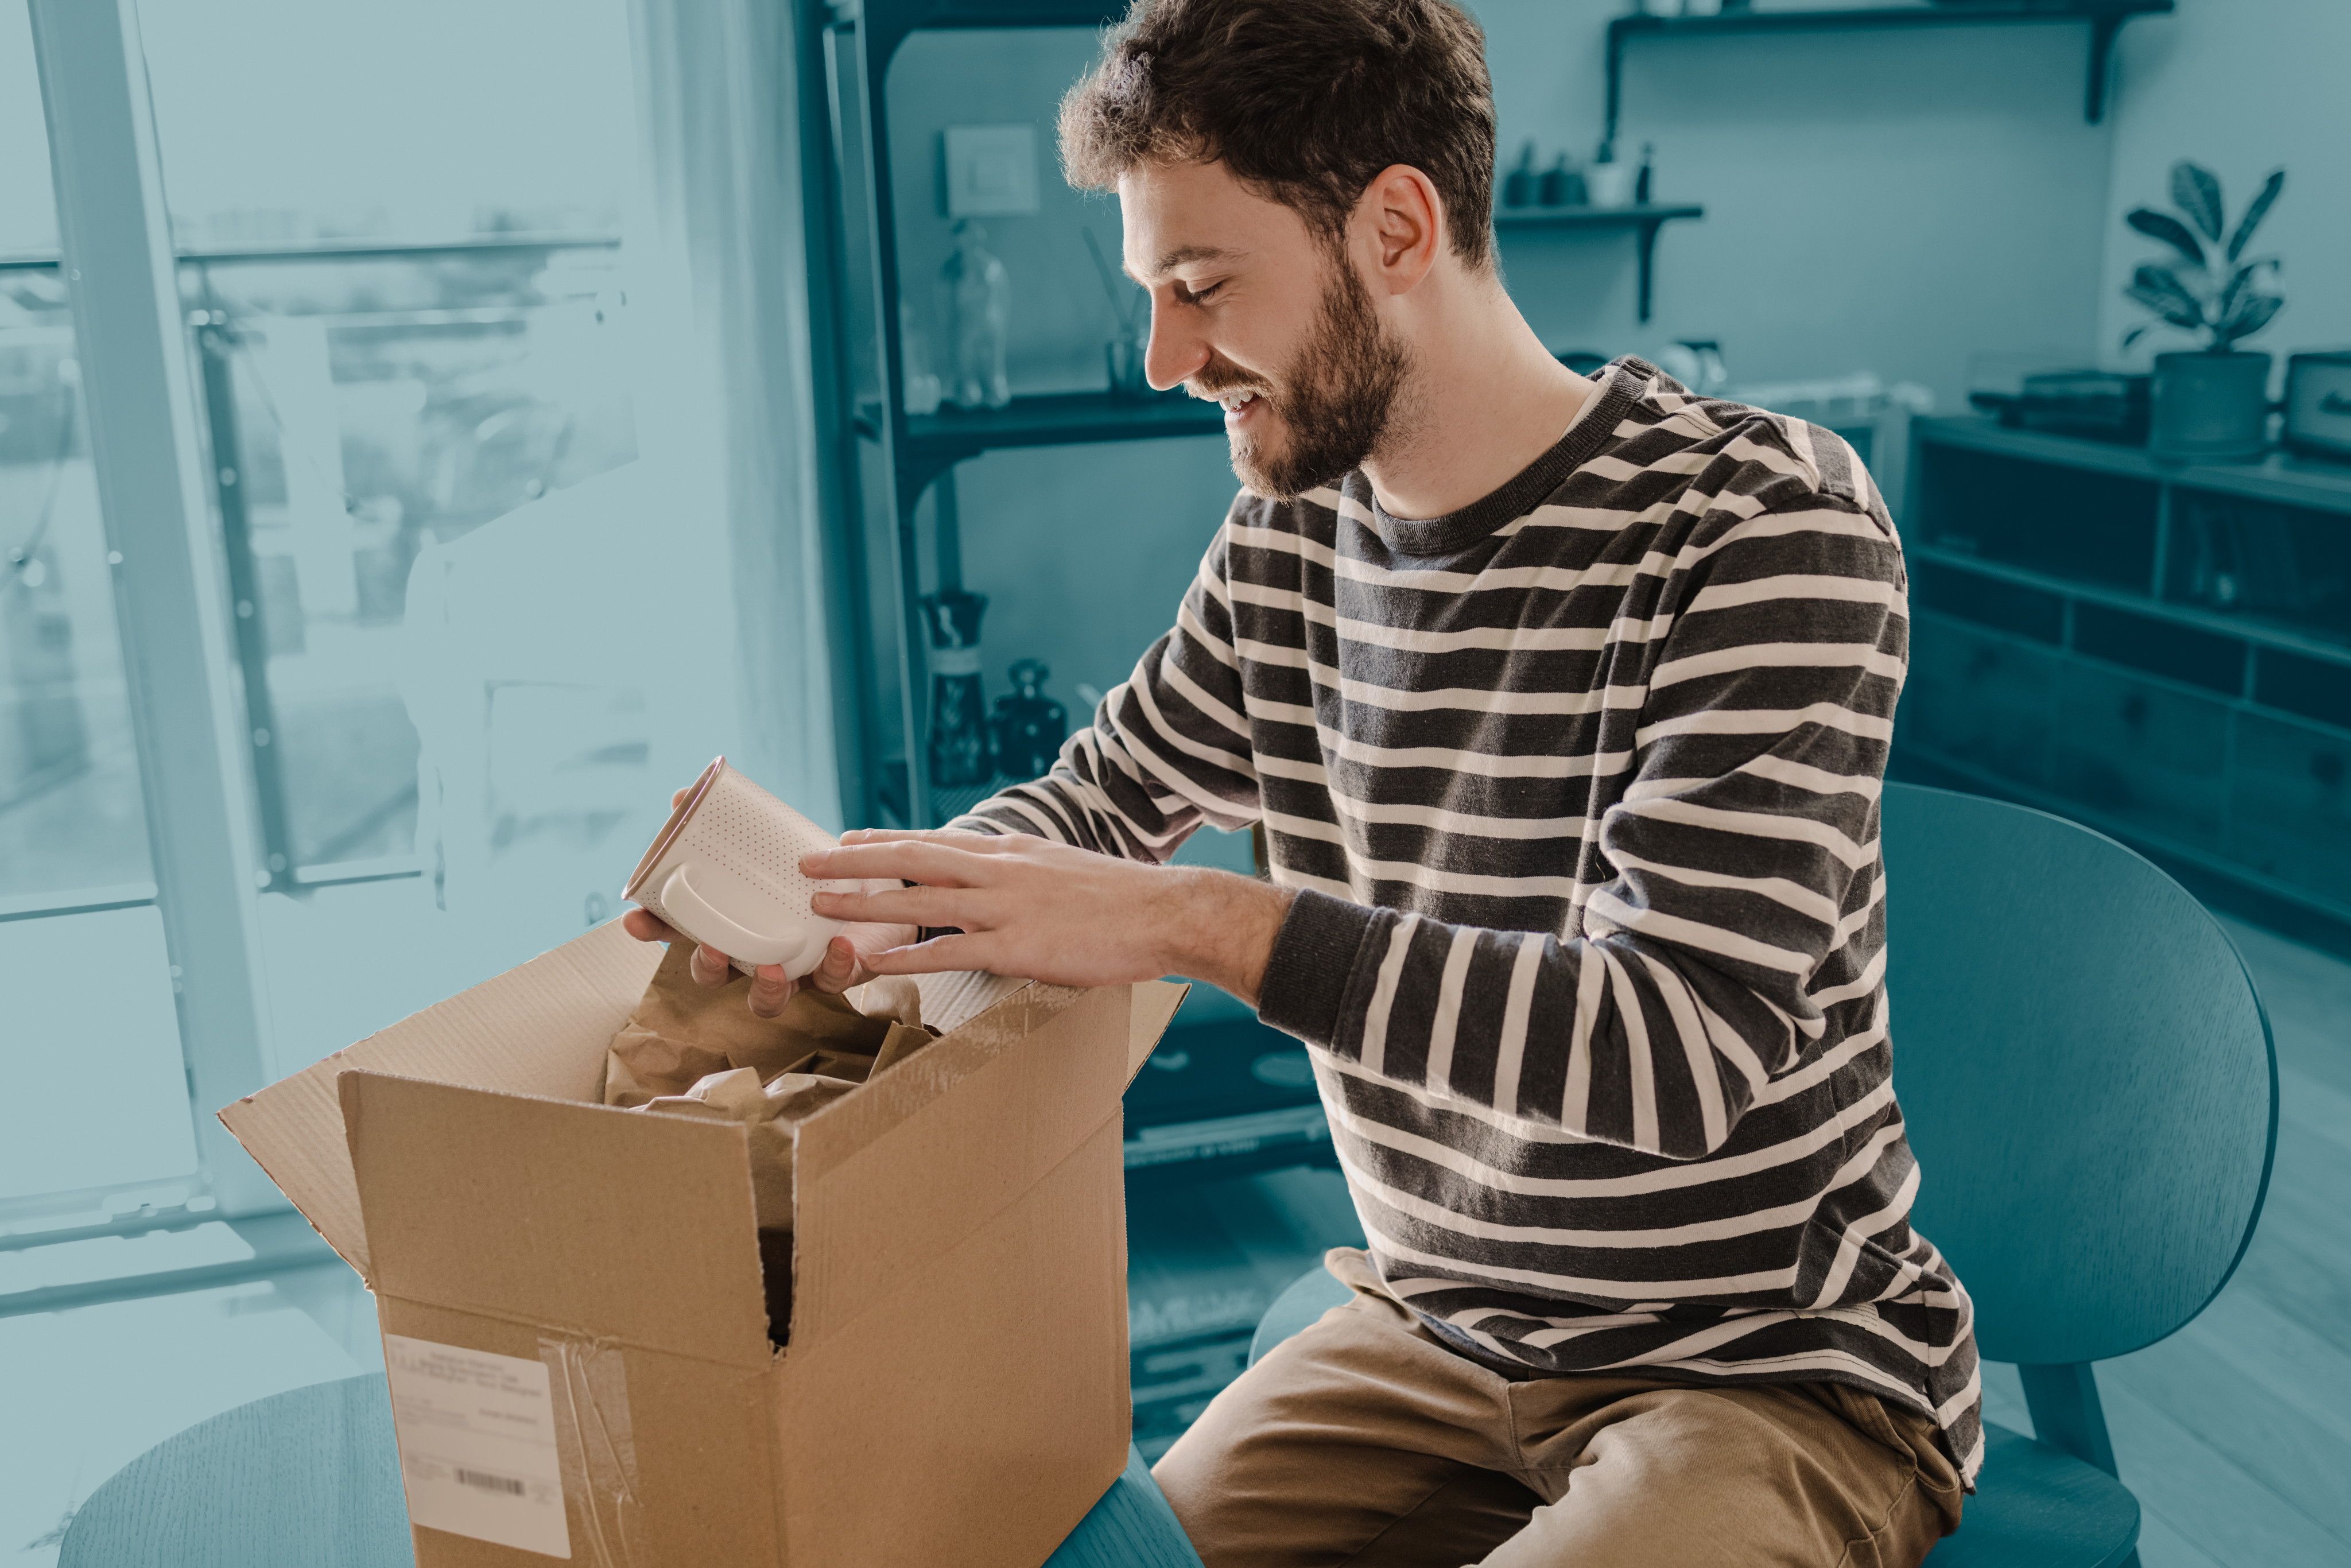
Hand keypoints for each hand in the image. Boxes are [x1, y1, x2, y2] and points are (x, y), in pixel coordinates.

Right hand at [619, 787, 917, 1017]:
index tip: (635, 919)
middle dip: (706, 968)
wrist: (880, 879)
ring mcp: (793, 968)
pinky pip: (832, 980)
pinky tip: (839, 945)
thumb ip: (730, 821)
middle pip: (714, 976)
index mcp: (731, 920)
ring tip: (769, 969)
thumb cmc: (814, 866)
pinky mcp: (837, 971)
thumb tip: (681, 796)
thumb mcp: (775, 839)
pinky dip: (834, 965)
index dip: (654, 930)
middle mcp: (753, 952)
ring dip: (764, 989)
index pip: (680, 931)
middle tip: (711, 950)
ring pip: (766, 1000)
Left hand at [799, 829, 1293, 1004]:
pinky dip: (906, 954)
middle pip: (912, 857)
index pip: (935, 840)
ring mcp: (1005, 907)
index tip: (847, 840)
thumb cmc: (1120, 899)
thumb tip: (1001, 887)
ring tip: (818, 908)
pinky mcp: (1017, 946)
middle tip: (806, 863)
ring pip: (918, 898)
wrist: (1165, 911)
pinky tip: (874, 960)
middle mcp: (1000, 870)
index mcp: (1011, 852)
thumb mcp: (1065, 871)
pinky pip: (948, 949)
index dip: (886, 841)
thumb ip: (1025, 877)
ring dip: (863, 903)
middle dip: (854, 861)